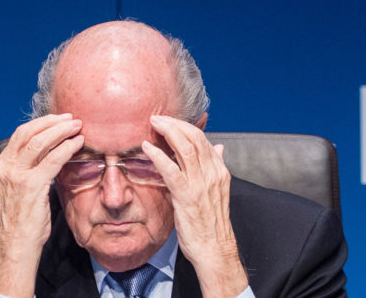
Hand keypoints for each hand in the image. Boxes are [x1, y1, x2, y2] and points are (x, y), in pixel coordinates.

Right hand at [0, 113, 84, 297]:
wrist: (14, 244)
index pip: (19, 135)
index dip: (40, 124)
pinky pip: (52, 159)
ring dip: (60, 130)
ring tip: (76, 126)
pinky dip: (66, 148)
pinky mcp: (30, 185)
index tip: (56, 120)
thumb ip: (26, 170)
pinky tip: (77, 143)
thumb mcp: (17, 189)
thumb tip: (48, 155)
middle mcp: (4, 167)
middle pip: (27, 132)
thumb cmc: (20, 220)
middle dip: (51, 122)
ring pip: (39, 141)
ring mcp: (15, 176)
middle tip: (69, 118)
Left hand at [142, 115, 248, 297]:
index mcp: (219, 171)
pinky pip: (171, 170)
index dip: (185, 126)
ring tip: (153, 124)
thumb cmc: (211, 222)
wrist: (214, 248)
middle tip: (158, 117)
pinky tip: (147, 148)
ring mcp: (200, 184)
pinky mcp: (187, 195)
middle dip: (175, 123)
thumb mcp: (217, 190)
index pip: (203, 139)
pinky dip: (158, 156)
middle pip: (195, 137)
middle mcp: (212, 173)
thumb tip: (219, 147)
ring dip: (168, 132)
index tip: (170, 120)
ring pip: (185, 147)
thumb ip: (216, 167)